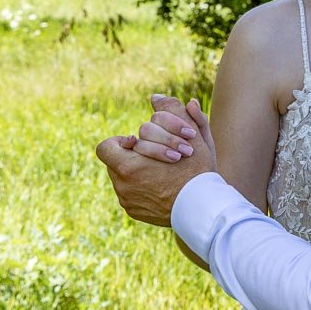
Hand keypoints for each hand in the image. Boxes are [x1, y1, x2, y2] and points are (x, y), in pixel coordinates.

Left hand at [97, 95, 216, 225]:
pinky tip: (161, 186)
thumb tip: (156, 98)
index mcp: (128, 167)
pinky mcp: (134, 212)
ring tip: (159, 170)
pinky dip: (142, 188)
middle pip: (116, 162)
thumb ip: (171, 111)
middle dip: (132, 155)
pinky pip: (130, 195)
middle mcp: (122, 187)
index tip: (137, 142)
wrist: (204, 208)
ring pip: (123, 178)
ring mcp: (128, 201)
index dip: (120, 141)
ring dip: (137, 171)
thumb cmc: (197, 171)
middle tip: (154, 155)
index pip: (106, 147)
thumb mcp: (190, 134)